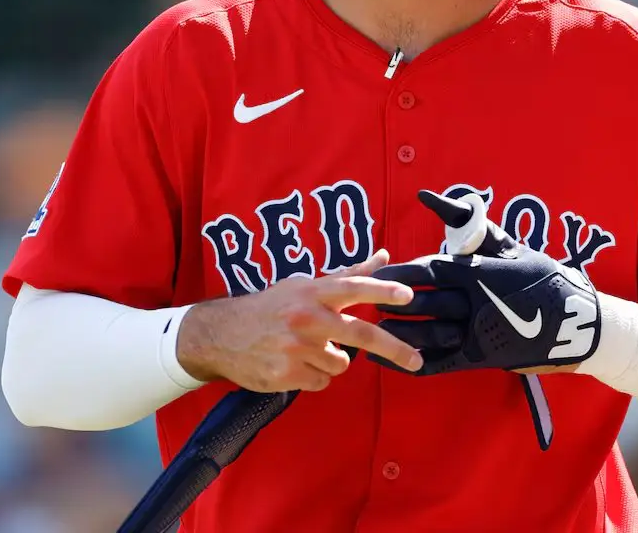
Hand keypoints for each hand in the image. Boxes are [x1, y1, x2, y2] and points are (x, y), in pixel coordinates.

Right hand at [176, 251, 422, 392]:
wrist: (220, 336)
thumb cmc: (269, 307)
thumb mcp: (303, 285)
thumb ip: (346, 275)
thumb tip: (383, 257)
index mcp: (310, 292)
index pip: (352, 287)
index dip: (381, 290)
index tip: (407, 296)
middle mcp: (305, 318)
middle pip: (360, 334)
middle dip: (394, 349)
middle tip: (416, 361)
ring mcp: (295, 349)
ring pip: (341, 363)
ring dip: (332, 360)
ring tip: (306, 350)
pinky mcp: (286, 375)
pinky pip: (321, 381)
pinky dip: (314, 376)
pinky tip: (293, 364)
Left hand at [367, 191, 601, 375]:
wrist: (577, 323)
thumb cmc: (542, 277)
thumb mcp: (513, 247)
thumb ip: (475, 227)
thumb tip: (435, 198)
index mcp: (482, 273)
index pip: (432, 272)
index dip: (401, 274)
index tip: (377, 273)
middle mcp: (478, 303)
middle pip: (425, 303)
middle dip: (394, 302)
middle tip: (366, 299)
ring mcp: (480, 333)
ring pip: (429, 334)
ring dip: (400, 332)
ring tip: (373, 327)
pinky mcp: (482, 358)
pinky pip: (441, 363)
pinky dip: (412, 363)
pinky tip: (389, 361)